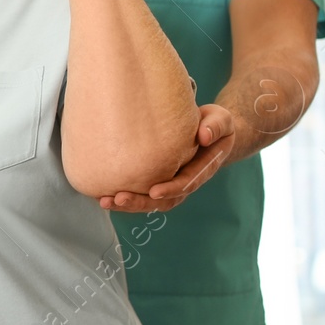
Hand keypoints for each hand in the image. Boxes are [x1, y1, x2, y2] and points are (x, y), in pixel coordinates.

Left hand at [99, 103, 235, 212]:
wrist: (209, 130)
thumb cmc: (214, 124)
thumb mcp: (221, 120)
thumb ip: (215, 126)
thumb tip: (203, 136)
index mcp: (202, 168)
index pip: (186, 183)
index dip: (171, 189)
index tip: (153, 191)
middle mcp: (186, 180)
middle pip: (164, 200)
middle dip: (141, 202)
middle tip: (119, 199)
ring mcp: (171, 182)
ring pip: (151, 202)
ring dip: (129, 204)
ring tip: (105, 201)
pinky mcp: (158, 178)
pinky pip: (142, 193)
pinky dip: (125, 197)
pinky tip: (103, 195)